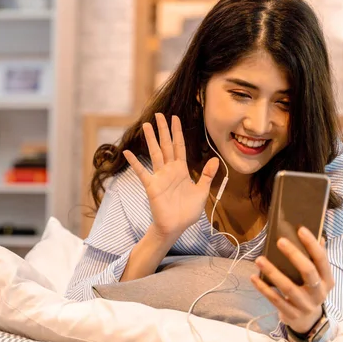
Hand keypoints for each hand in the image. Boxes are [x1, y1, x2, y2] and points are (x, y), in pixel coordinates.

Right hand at [123, 113, 219, 238]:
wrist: (175, 227)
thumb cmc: (187, 211)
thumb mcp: (202, 192)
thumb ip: (207, 175)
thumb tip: (215, 159)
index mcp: (182, 170)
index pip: (179, 146)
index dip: (177, 132)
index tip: (175, 118)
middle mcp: (169, 170)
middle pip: (166, 145)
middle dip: (163, 129)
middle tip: (158, 114)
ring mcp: (159, 176)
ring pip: (155, 153)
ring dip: (151, 139)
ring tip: (146, 125)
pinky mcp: (152, 186)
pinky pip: (142, 172)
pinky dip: (135, 162)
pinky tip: (127, 152)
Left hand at [250, 227, 333, 333]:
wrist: (308, 321)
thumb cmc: (310, 290)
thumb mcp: (318, 277)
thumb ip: (316, 258)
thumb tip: (319, 235)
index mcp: (327, 280)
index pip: (322, 259)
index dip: (312, 244)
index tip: (300, 229)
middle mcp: (319, 293)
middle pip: (308, 272)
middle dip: (294, 255)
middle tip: (280, 241)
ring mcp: (305, 305)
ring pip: (288, 288)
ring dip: (273, 272)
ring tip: (259, 259)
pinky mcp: (291, 314)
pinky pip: (275, 300)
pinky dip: (263, 288)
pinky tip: (254, 277)